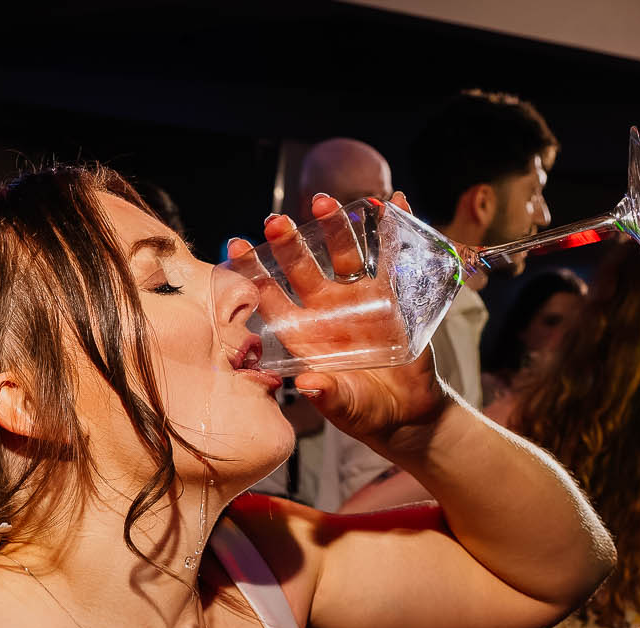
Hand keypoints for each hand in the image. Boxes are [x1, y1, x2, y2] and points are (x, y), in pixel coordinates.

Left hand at [227, 192, 448, 453]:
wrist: (405, 413)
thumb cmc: (366, 412)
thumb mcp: (347, 408)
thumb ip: (329, 396)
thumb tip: (308, 386)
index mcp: (304, 333)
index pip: (271, 297)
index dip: (253, 273)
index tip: (235, 245)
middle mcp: (326, 309)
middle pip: (303, 268)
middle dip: (288, 244)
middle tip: (275, 222)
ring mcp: (358, 298)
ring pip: (343, 254)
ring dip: (333, 226)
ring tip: (324, 202)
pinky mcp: (392, 295)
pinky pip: (392, 258)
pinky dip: (394, 230)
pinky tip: (396, 202)